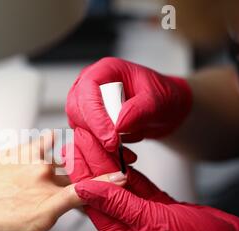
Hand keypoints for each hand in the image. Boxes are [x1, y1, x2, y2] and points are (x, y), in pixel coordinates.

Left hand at [65, 129, 238, 230]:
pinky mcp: (156, 207)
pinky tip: (118, 153)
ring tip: (96, 140)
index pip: (92, 203)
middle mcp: (127, 226)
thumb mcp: (154, 224)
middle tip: (81, 140)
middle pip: (102, 192)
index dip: (81, 176)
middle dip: (91, 165)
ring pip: (118, 186)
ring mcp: (141, 215)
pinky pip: (136, 185)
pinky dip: (128, 169)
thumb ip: (120, 205)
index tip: (73, 153)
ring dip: (107, 163)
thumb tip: (86, 189)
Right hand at [66, 57, 192, 152]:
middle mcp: (90, 84)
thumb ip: (140, 109)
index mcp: (105, 70)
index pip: (88, 91)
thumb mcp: (159, 100)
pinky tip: (120, 152)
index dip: (96, 116)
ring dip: (97, 142)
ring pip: (77, 126)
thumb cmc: (161, 97)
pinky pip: (84, 137)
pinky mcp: (86, 121)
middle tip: (116, 147)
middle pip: (76, 109)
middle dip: (94, 131)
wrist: (162, 110)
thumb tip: (119, 124)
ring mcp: (85, 103)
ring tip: (123, 150)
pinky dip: (100, 148)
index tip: (111, 137)